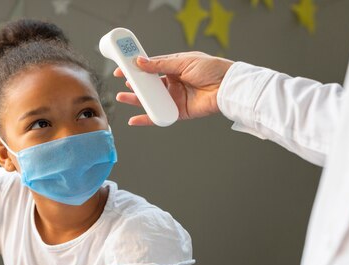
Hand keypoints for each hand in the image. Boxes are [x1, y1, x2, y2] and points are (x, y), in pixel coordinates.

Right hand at [114, 52, 233, 124]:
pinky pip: (159, 115)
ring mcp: (174, 98)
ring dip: (136, 100)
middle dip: (134, 85)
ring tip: (122, 97)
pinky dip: (147, 118)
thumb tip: (141, 62)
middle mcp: (173, 83)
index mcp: (174, 67)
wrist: (227, 87)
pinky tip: (134, 119)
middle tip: (122, 83)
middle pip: (149, 85)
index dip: (137, 68)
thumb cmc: (212, 69)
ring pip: (151, 100)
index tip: (123, 68)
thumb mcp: (183, 62)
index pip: (151, 67)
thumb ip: (161, 65)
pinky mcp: (178, 111)